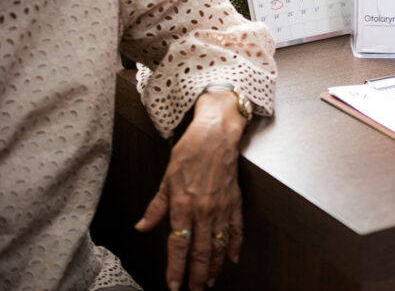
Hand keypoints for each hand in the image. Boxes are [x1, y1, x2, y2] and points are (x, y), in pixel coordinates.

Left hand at [135, 89, 246, 290]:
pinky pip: (237, 228)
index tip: (174, 284)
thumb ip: (156, 206)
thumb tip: (143, 226)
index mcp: (183, 205)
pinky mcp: (236, 201)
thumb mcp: (166, 178)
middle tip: (195, 289)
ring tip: (210, 280)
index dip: (176, 267)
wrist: (216, 133)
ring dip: (214, 265)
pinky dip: (235, 244)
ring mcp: (222, 207)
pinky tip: (231, 257)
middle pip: (201, 250)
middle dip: (197, 274)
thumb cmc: (190, 151)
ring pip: (219, 244)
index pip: (179, 245)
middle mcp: (204, 210)